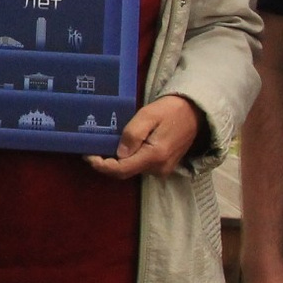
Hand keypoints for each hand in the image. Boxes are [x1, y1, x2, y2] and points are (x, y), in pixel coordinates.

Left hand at [86, 96, 201, 179]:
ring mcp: (163, 170)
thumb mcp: (148, 115)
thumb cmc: (170, 110)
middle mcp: (159, 169)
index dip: (102, 166)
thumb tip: (119, 154)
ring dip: (117, 162)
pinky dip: (128, 160)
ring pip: (132, 170)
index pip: (121, 170)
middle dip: (107, 164)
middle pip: (125, 172)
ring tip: (104, 147)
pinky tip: (121, 149)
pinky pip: (141, 166)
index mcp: (154, 156)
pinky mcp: (165, 167)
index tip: (87, 156)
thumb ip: (133, 135)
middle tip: (91, 150)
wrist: (194, 112)